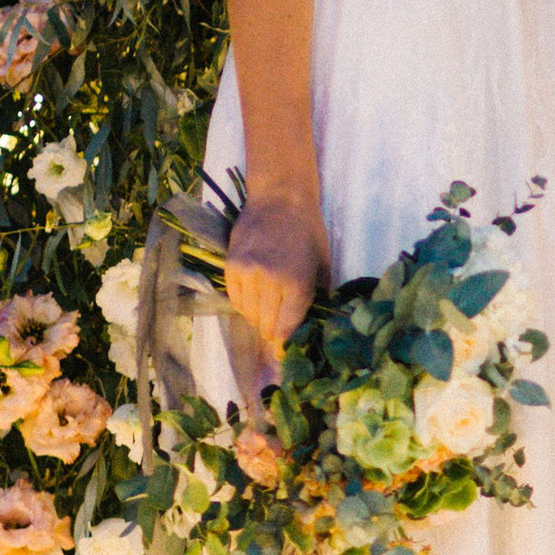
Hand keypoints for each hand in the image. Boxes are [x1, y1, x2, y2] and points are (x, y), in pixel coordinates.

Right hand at [225, 189, 327, 370]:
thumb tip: (312, 328)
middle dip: (273, 332)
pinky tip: (255, 294)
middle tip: (278, 329)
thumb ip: (317, 298)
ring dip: (258, 317)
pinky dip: (245, 303)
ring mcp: (247, 273)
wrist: (280, 198)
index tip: (283, 355)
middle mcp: (270, 281)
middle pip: (265, 326)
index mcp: (297, 284)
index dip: (284, 346)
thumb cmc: (308, 232)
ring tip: (268, 306)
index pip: (285, 330)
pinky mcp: (231, 266)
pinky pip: (235, 299)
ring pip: (249, 315)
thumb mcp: (323, 266)